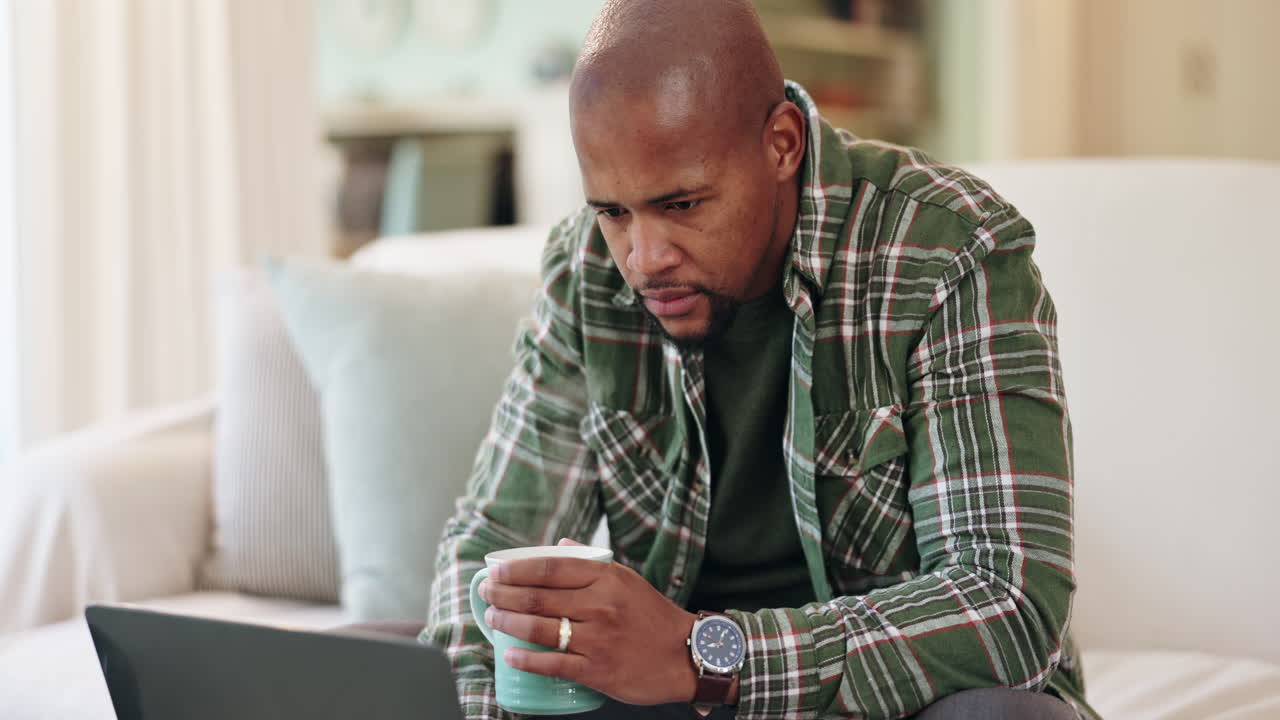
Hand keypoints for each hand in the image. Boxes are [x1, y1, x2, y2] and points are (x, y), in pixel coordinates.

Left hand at [477, 538, 698, 705]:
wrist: (685, 655)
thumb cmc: (652, 616)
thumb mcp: (627, 579)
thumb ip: (591, 562)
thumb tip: (559, 546)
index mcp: (606, 578)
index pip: (551, 568)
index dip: (517, 570)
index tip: (495, 571)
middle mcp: (600, 605)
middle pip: (539, 597)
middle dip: (504, 594)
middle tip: (485, 594)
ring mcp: (597, 639)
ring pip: (541, 628)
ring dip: (509, 622)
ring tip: (493, 618)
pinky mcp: (597, 670)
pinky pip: (554, 664)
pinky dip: (527, 659)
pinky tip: (510, 654)